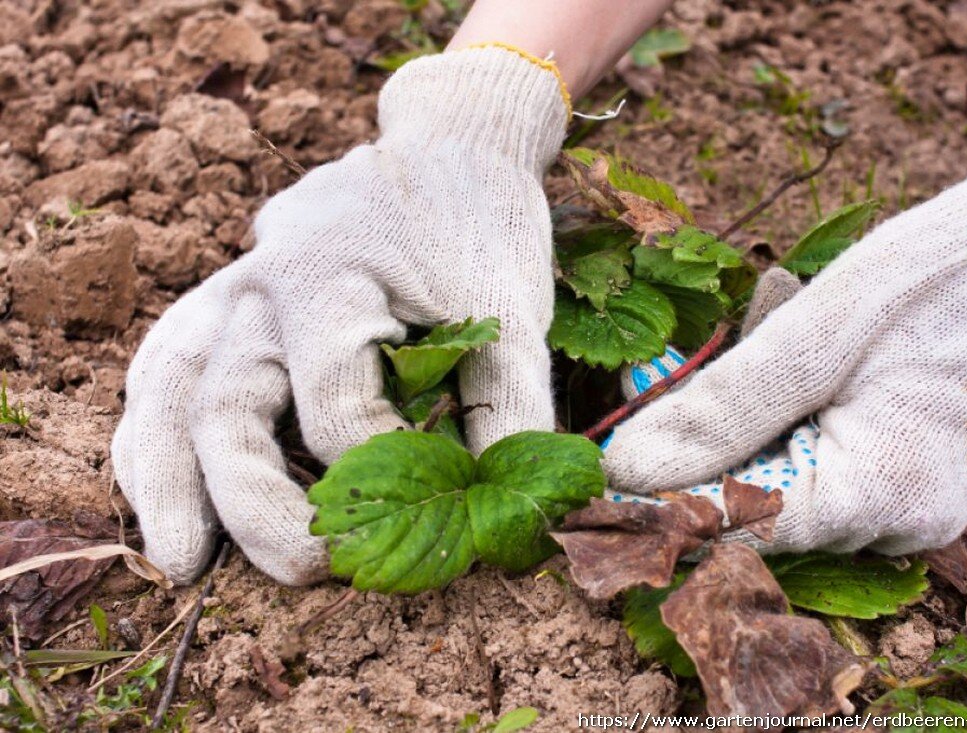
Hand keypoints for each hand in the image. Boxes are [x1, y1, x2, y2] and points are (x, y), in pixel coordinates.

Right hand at [112, 47, 566, 584]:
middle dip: (257, 504)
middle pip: (226, 406)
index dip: (377, 473)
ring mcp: (235, 283)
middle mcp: (260, 280)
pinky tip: (166, 485)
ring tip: (183, 560)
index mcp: (326, 274)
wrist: (453, 143)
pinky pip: (171, 360)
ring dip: (168, 477)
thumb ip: (511, 410)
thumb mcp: (513, 314)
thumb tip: (506, 516)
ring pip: (169, 385)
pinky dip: (158, 426)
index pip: (331, 408)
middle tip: (309, 569)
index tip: (424, 506)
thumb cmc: (484, 226)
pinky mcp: (234, 294)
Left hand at [602, 152, 966, 554]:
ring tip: (780, 329)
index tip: (603, 480)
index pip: (743, 527)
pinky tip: (807, 359)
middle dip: (718, 445)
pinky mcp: (911, 485)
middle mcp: (903, 523)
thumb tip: (627, 470)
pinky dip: (795, 422)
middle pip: (763, 509)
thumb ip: (720, 410)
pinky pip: (825, 468)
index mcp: (883, 491)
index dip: (667, 504)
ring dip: (758, 424)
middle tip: (702, 374)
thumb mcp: (811, 334)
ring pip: (789, 486)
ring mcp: (913, 509)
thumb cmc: (927, 280)